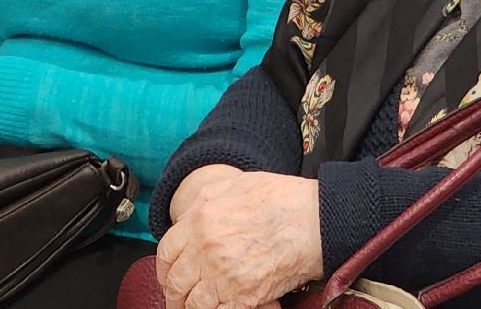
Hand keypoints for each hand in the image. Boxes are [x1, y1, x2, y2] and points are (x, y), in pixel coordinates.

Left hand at [156, 171, 322, 308]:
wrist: (315, 219)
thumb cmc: (282, 198)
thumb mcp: (235, 184)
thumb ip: (206, 200)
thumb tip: (190, 214)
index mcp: (200, 221)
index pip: (166, 253)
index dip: (164, 268)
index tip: (167, 275)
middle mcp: (206, 250)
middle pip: (176, 282)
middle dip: (173, 294)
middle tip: (177, 300)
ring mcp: (224, 276)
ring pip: (194, 303)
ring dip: (191, 308)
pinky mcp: (246, 296)